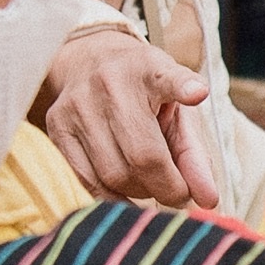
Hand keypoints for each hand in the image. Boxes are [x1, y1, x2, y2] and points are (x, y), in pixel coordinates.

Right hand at [40, 23, 220, 208]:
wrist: (89, 64)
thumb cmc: (145, 97)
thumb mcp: (177, 112)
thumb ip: (195, 155)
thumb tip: (208, 200)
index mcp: (148, 70)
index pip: (166, 79)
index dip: (182, 88)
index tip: (197, 92)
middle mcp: (109, 83)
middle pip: (143, 155)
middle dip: (168, 188)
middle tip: (179, 193)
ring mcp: (77, 106)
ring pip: (113, 175)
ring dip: (141, 193)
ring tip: (151, 184)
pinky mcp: (56, 128)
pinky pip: (87, 182)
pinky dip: (114, 198)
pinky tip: (128, 192)